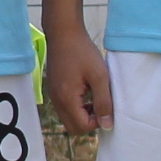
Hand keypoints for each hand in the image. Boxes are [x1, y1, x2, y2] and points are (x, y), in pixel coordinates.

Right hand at [43, 18, 112, 134]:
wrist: (64, 33)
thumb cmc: (82, 52)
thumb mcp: (99, 76)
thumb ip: (104, 102)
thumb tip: (107, 125)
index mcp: (67, 99)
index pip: (82, 127)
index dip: (97, 122)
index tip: (106, 105)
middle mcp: (56, 100)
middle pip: (73, 127)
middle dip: (89, 122)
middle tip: (100, 104)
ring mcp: (53, 95)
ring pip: (68, 118)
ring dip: (83, 114)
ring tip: (94, 97)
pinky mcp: (54, 88)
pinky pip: (65, 107)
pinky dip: (76, 106)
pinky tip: (85, 90)